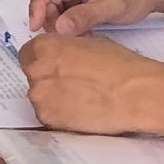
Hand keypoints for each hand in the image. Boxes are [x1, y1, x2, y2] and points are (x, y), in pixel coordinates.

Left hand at [18, 33, 154, 134]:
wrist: (135, 94)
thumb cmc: (119, 65)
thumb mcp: (89, 43)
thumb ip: (65, 49)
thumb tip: (61, 54)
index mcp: (44, 48)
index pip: (28, 52)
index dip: (43, 58)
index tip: (55, 64)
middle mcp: (36, 72)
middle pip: (33, 75)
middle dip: (48, 77)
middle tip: (71, 82)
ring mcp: (40, 99)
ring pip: (40, 96)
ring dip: (53, 96)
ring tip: (79, 97)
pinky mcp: (48, 120)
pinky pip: (48, 114)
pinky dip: (59, 113)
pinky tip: (79, 110)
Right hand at [27, 0, 162, 34]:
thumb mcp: (115, 6)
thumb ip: (87, 16)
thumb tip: (60, 28)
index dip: (38, 5)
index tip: (36, 26)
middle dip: (50, 14)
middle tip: (62, 36)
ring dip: (61, 17)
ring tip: (78, 34)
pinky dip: (69, 15)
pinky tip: (81, 28)